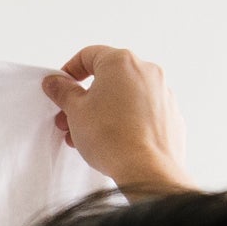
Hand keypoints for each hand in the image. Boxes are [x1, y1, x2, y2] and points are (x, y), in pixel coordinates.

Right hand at [42, 46, 191, 194]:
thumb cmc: (111, 138)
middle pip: (108, 77)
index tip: (61, 89)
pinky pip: (142, 112)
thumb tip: (56, 82)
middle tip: (69, 119)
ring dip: (104, 110)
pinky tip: (113, 141)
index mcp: (121, 62)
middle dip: (85, 97)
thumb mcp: (75, 111)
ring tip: (88, 136)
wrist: (146, 169)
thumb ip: (63, 92)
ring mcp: (162, 92)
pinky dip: (126, 121)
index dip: (69, 72)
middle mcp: (146, 71)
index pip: (88, 55)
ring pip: (125, 95)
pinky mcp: (170, 115)